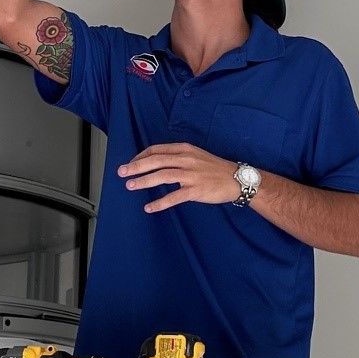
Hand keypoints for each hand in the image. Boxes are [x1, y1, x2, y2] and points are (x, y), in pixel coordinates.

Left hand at [119, 144, 240, 213]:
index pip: (156, 150)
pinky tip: (149, 207)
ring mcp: (191, 175)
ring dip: (143, 181)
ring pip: (161, 176)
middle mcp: (186, 159)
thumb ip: (178, 157)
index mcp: (184, 149)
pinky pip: (174, 197)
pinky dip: (159, 203)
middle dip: (136, 167)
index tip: (131, 164)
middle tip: (121, 172)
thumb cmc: (215, 168)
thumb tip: (157, 162)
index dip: (140, 157)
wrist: (237, 179)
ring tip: (130, 186)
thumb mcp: (196, 155)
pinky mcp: (195, 190)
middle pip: (155, 161)